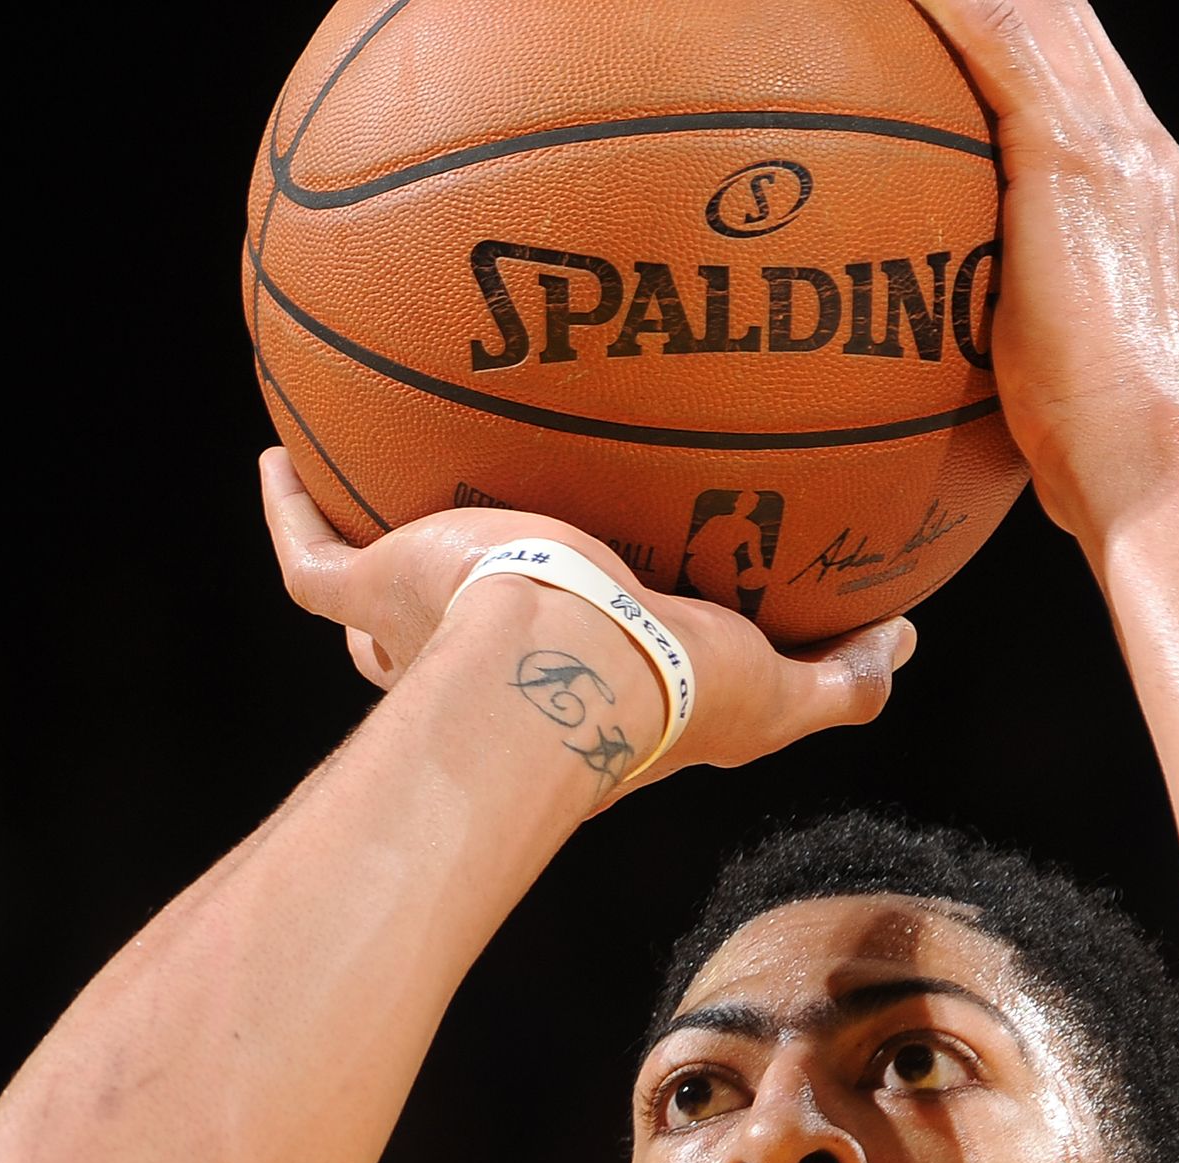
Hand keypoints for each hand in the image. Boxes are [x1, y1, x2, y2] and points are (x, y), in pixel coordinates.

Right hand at [256, 451, 911, 796]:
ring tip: (358, 500)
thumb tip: (903, 649)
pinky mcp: (371, 591)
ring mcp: (414, 632)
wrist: (567, 666)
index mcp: (564, 692)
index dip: (553, 661)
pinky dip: (288, 507)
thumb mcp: (776, 690)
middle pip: (443, 660)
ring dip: (363, 567)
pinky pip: (306, 553)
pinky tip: (276, 453)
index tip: (574, 623)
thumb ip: (840, 677)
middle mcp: (479, 671)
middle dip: (439, 635)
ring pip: (368, 615)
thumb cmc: (667, 691)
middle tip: (457, 574)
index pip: (550, 685)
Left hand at [906, 0, 1178, 544]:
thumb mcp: (1048, 348)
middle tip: (931, 0)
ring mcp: (1112, 144)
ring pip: (1039, 16)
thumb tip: (953, 333)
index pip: (1081, 72)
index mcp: (1141, 180)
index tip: (966, 18)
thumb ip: (1016, 310)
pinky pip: (1002, 46)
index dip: (1031, 25)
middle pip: (1065, 23)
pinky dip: (956, 11)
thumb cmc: (1079, 434)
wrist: (1132, 448)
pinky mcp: (1069, 158)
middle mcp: (1137, 145)